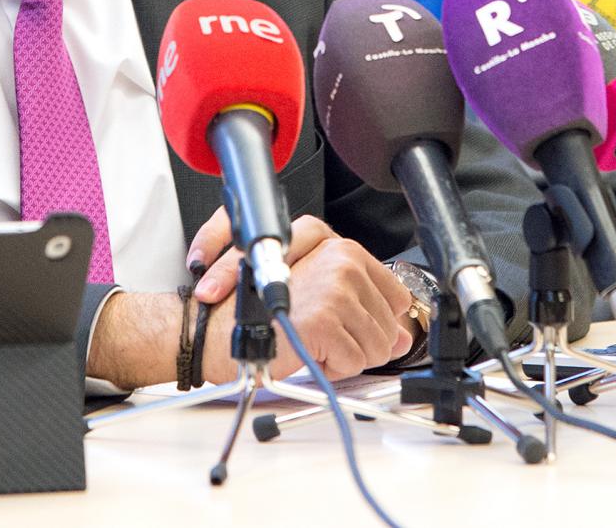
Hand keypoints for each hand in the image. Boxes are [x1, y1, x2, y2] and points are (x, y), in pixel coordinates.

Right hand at [188, 210, 413, 380]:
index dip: (376, 322)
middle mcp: (340, 258)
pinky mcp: (325, 317)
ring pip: (378, 346)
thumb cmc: (253, 311)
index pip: (395, 295)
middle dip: (358, 343)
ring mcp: (335, 286)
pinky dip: (331, 369)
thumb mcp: (316, 295)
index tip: (348, 327)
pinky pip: (355, 362)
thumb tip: (403, 335)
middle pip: (389, 324)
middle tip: (318, 335)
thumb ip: (364, 309)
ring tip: (309, 340)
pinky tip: (305, 351)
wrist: (212, 329)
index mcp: (338, 246)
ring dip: (344, 356)